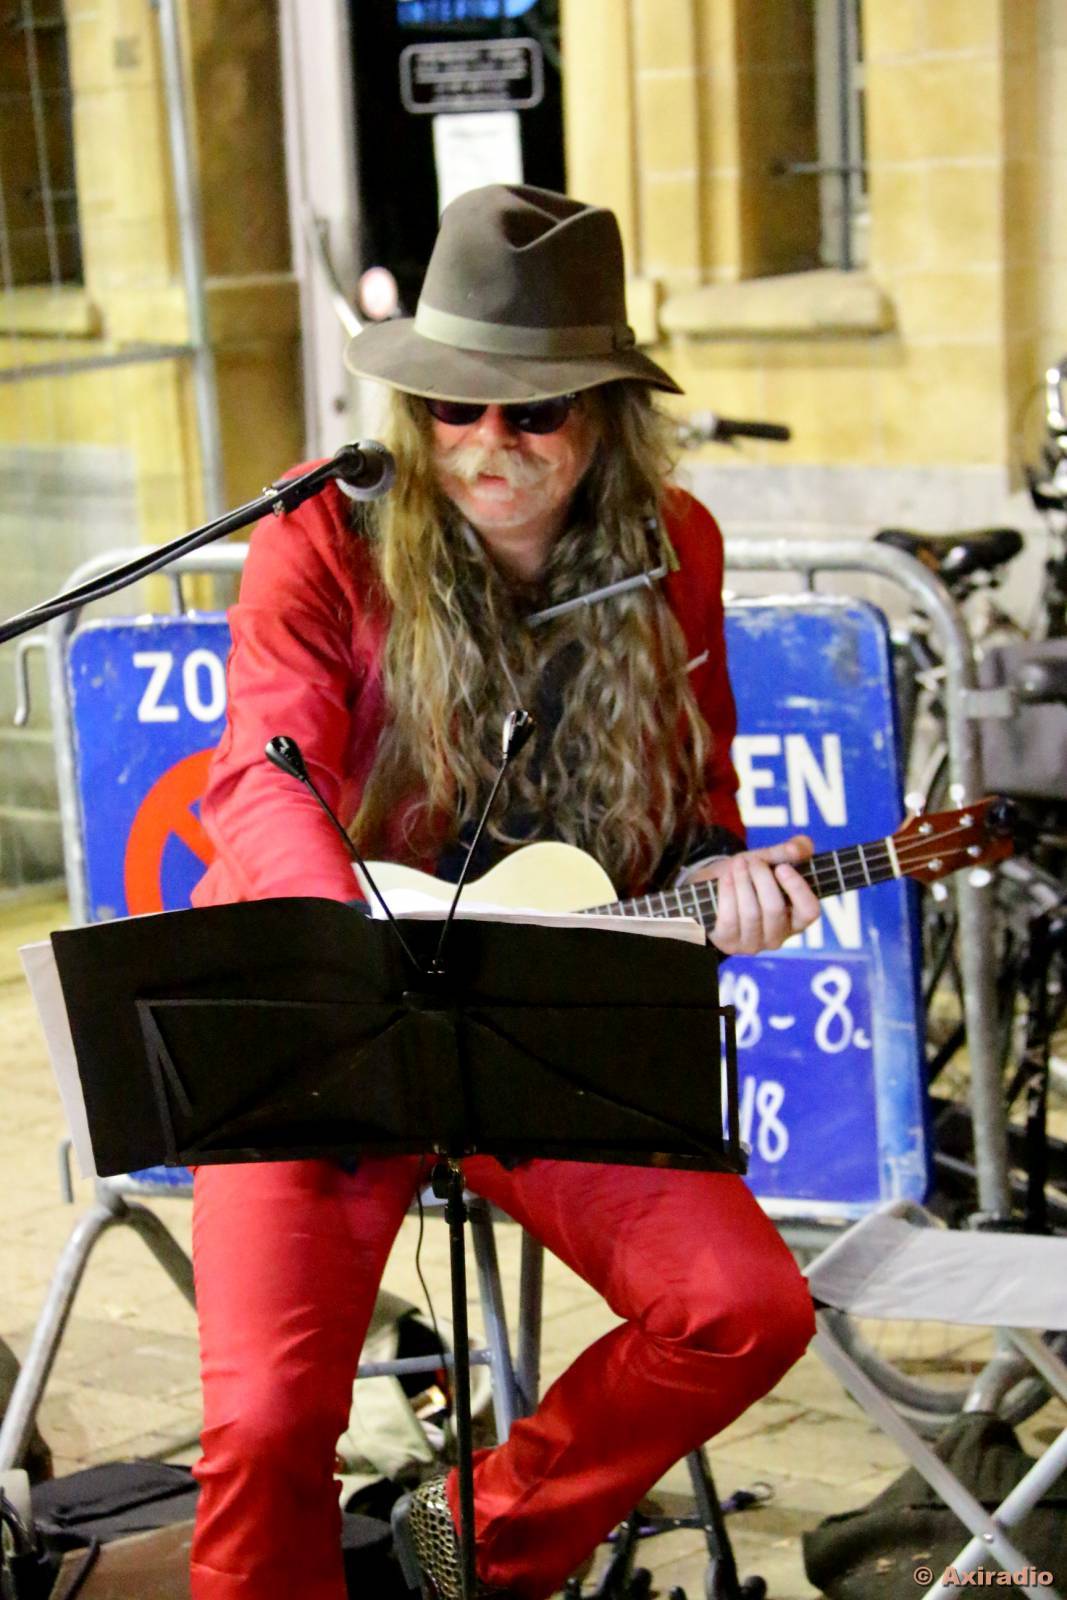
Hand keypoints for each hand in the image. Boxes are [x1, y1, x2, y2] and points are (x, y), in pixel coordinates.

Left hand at [690, 835, 820, 954]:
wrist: (713, 887)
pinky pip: (729, 919)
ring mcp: (752, 944)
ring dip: (742, 882)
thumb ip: (788, 850)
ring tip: (737, 863)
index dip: (797, 889)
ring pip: (751, 913)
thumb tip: (798, 848)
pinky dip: (727, 892)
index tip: (782, 867)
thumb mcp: (768, 859)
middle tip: (753, 861)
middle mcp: (777, 937)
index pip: (810, 911)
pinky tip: (725, 877)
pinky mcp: (728, 943)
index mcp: (796, 919)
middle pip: (774, 909)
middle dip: (762, 878)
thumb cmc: (747, 875)